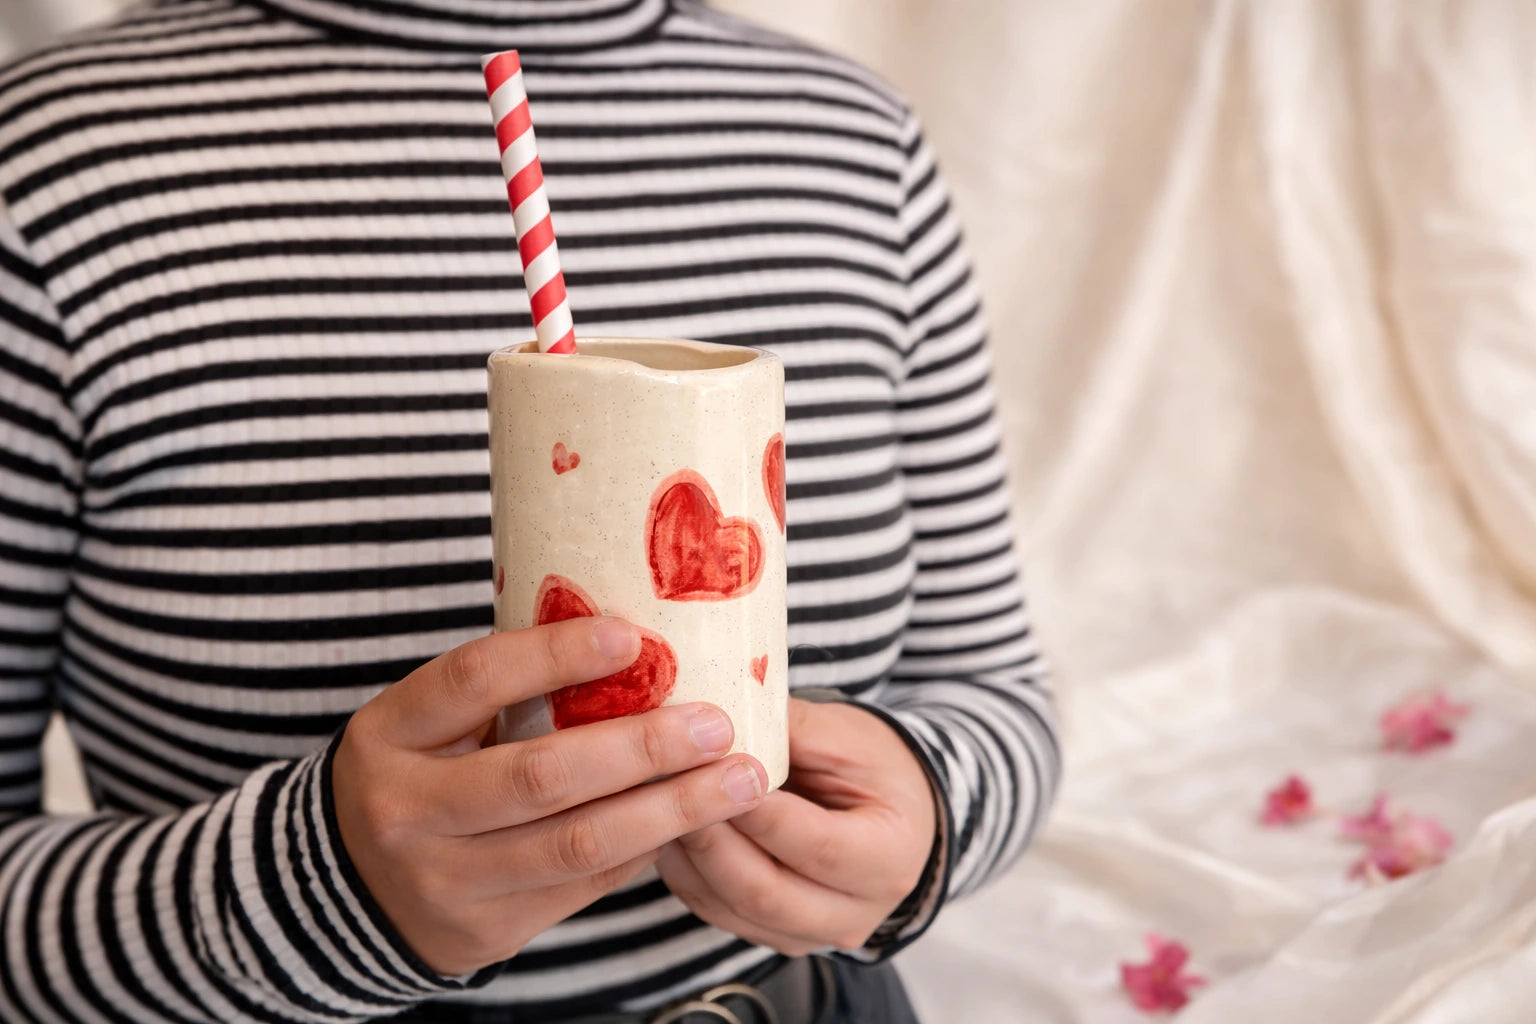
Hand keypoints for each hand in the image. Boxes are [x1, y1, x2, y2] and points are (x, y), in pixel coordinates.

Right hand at [332, 618, 768, 975]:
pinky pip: (586, 886)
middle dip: (642, 748)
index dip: (555, 656)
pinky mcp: (488, 930)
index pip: (473, 680)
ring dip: (671, 810)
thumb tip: (630, 642)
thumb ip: (502, 688)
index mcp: (390, 734)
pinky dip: (646, 849)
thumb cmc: (415, 774)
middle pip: (541, 775)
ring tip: (739, 781)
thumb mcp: (426, 721)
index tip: (633, 636)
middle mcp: (408, 810)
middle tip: (716, 724)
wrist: (343, 890)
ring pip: (577, 844)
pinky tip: (694, 821)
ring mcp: (445, 880)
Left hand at [658, 698, 936, 954]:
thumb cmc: (872, 766)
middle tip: (670, 789)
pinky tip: (669, 832)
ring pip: (733, 910)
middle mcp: (856, 912)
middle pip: (765, 891)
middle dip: (711, 839)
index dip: (757, 812)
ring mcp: (814, 934)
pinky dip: (688, 876)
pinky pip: (719, 914)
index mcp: (889, 858)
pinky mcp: (778, 936)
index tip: (711, 770)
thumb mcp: (845, 735)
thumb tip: (719, 719)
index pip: (815, 845)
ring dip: (691, 860)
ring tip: (661, 808)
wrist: (892, 812)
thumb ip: (787, 731)